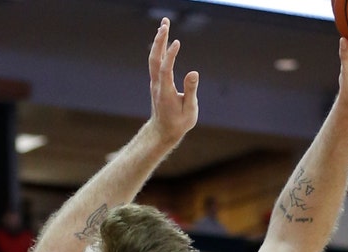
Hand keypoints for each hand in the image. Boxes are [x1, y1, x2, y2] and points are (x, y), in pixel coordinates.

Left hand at [146, 18, 199, 146]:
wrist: (162, 131)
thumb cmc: (178, 123)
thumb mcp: (189, 111)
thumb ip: (191, 91)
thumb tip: (193, 72)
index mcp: (165, 92)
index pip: (166, 70)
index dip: (170, 56)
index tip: (177, 42)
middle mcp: (158, 84)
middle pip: (155, 59)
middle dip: (159, 40)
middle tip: (165, 23)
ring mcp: (156, 82)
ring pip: (154, 58)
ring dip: (158, 40)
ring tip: (164, 24)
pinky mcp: (157, 81)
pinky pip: (156, 61)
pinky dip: (159, 48)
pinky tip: (163, 39)